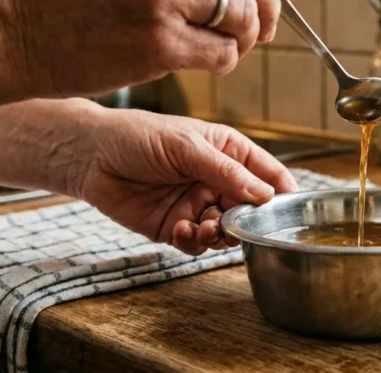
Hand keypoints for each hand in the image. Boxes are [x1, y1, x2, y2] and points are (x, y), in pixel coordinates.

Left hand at [70, 109, 296, 254]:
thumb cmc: (139, 136)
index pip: (268, 174)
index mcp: (228, 152)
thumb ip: (227, 172)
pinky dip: (195, 242)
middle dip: (248, 221)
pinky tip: (183, 230)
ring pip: (226, 231)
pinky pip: (196, 243)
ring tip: (207, 228)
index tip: (291, 214)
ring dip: (222, 234)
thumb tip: (265, 195)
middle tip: (238, 224)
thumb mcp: (188, 147)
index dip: (282, 193)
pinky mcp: (175, 227)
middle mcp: (217, 180)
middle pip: (250, 209)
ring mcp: (197, 205)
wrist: (90, 155)